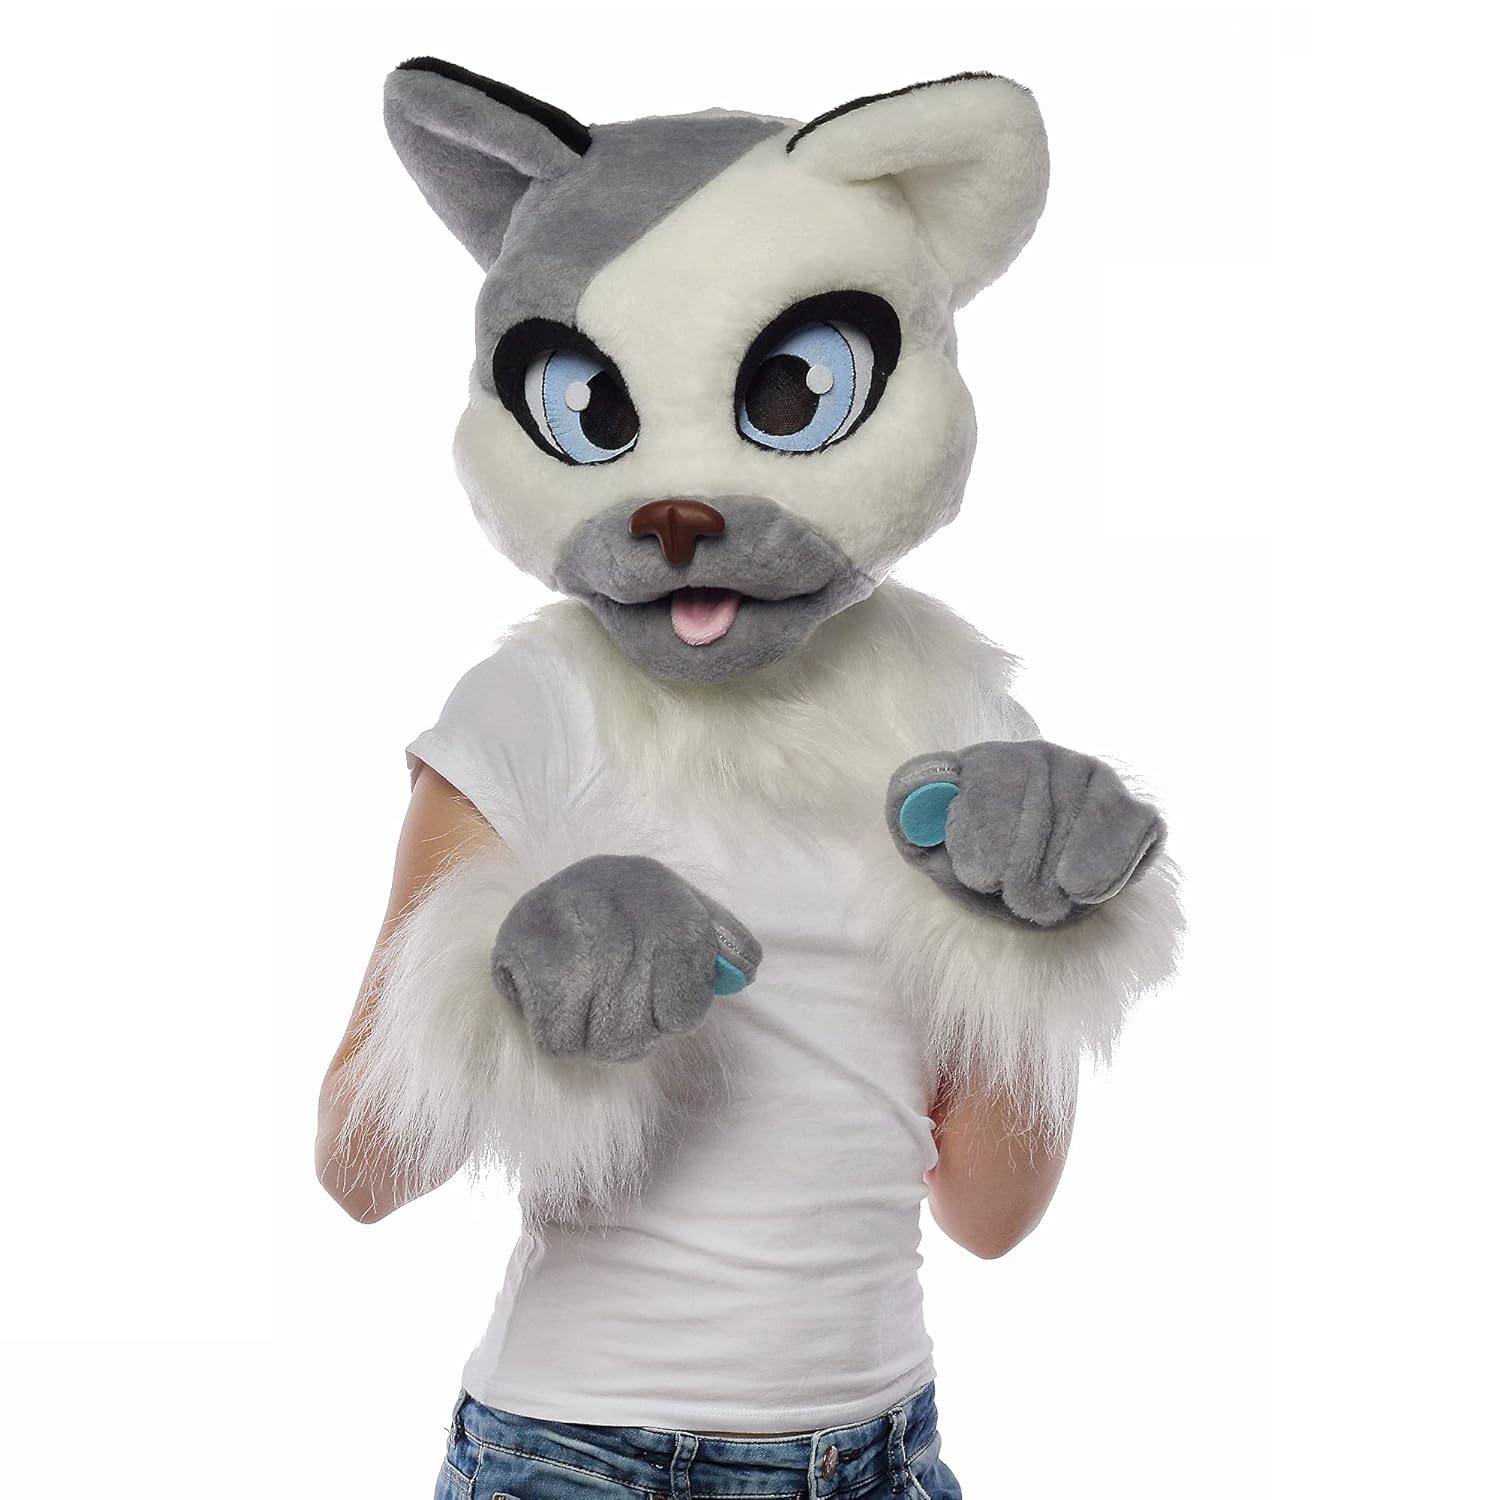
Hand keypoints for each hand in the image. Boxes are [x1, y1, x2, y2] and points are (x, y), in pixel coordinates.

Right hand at [492, 855, 761, 1061]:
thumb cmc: (640, 911)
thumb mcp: (693, 915)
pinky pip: (556, 1039)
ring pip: (599, 1041)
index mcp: (670, 903)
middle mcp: (621, 911)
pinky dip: (562, 1034)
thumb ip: (727, 944)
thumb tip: (744, 971)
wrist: (566, 884)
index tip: (665, 999)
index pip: (685, 1008)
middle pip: (637, 1034)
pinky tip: (564, 1002)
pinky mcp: (522, 946)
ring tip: (594, 999)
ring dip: (597, 1035)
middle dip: (634, 1031)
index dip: (675, 1016)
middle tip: (622, 1003)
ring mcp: (569, 931)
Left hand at [886, 740, 1163, 927]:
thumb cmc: (976, 865)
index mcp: (986, 761)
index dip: (983, 830)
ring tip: (1042, 904)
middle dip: (1022, 867)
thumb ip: (912, 815)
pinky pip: (1132, 830)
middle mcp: (1041, 757)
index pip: (990, 777)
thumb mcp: (930, 847)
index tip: (978, 876)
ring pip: (1084, 820)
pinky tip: (1083, 890)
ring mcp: (1091, 778)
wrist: (1029, 888)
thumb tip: (917, 792)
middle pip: (1039, 803)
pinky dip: (1109, 868)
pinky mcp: (1133, 810)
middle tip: (1014, 901)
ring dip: (1060, 876)